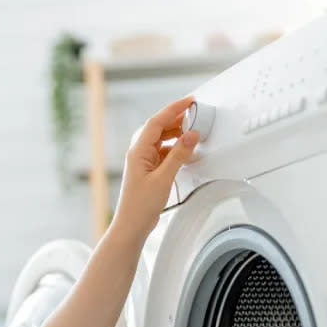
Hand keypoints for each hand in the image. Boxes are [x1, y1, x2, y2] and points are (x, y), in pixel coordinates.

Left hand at [112, 95, 199, 240]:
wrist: (132, 225)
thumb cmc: (140, 205)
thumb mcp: (164, 178)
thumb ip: (179, 155)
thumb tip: (191, 135)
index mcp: (138, 151)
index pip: (156, 122)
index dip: (173, 109)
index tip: (189, 102)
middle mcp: (139, 153)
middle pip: (159, 128)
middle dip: (177, 119)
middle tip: (195, 114)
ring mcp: (143, 162)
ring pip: (162, 140)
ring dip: (177, 134)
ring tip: (193, 131)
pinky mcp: (149, 170)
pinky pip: (164, 152)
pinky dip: (176, 149)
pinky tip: (186, 151)